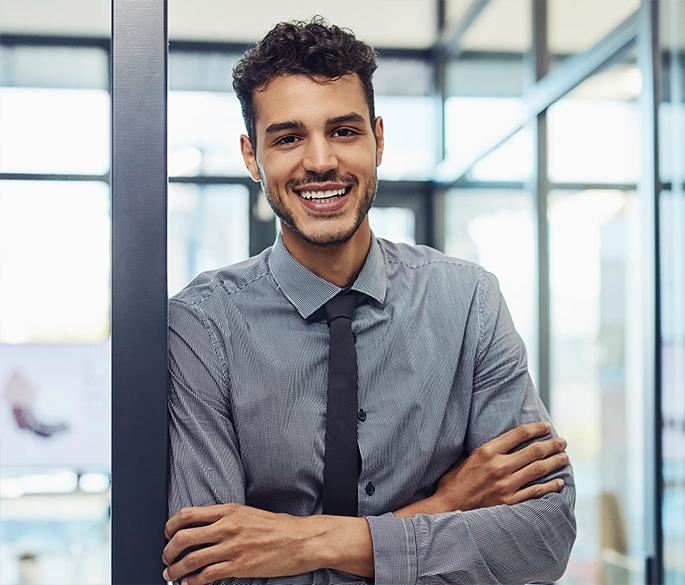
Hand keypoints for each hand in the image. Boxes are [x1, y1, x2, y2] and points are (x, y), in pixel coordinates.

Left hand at [162, 504, 372, 583]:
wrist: (300, 540)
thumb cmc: (278, 527)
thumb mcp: (249, 513)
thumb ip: (227, 517)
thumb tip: (205, 526)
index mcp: (229, 510)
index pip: (188, 514)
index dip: (171, 525)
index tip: (167, 533)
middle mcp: (227, 526)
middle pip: (183, 537)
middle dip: (168, 550)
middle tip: (166, 557)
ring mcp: (232, 547)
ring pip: (191, 559)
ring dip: (176, 569)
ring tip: (172, 574)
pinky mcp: (238, 566)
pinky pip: (206, 575)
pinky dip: (193, 582)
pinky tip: (190, 584)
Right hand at [395, 421, 567, 516]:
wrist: (447, 508)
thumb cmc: (453, 482)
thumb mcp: (465, 458)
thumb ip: (485, 451)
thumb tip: (503, 444)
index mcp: (487, 451)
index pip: (518, 434)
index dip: (536, 428)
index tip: (547, 426)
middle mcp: (499, 467)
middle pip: (533, 451)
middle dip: (552, 444)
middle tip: (562, 441)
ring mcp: (505, 486)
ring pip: (538, 470)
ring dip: (555, 462)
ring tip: (564, 457)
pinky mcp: (509, 502)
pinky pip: (535, 492)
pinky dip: (550, 486)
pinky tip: (558, 482)